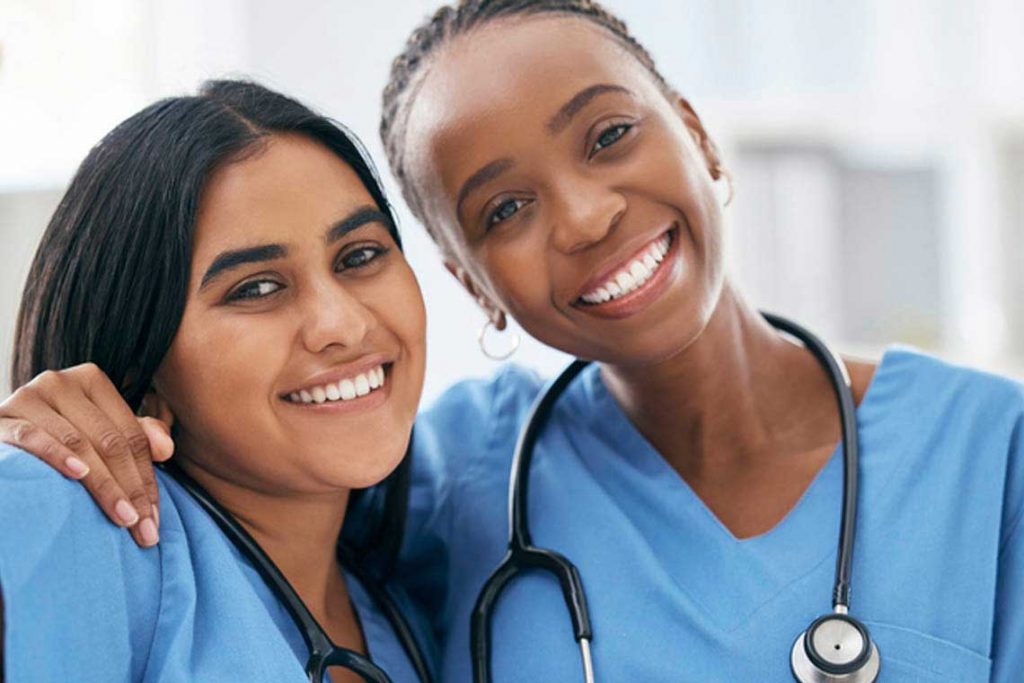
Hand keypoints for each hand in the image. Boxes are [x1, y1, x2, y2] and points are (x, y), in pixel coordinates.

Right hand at [0, 363, 173, 546]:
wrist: (2, 438)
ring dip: (105, 486)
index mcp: (92, 380)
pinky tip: (78, 475)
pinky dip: (58, 456)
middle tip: (143, 530)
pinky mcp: (2, 417)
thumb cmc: (57, 436)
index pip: (132, 436)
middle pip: (110, 442)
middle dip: (131, 489)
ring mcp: (30, 396)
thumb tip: (167, 449)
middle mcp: (61, 382)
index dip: (147, 479)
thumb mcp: (101, 431)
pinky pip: (34, 438)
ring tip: (122, 519)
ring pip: (79, 444)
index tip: (155, 520)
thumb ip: (139, 435)